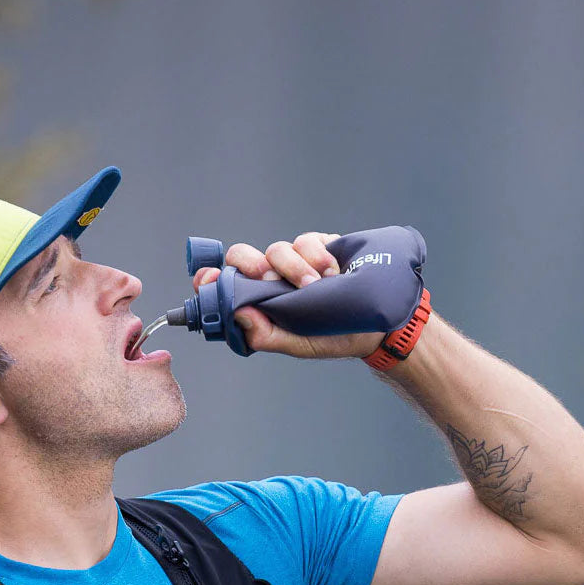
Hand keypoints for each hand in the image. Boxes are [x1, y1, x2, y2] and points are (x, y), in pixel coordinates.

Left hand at [193, 232, 381, 360]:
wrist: (375, 326)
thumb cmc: (331, 337)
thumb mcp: (296, 344)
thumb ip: (264, 334)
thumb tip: (237, 314)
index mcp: (258, 302)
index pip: (225, 284)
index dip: (211, 278)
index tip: (208, 279)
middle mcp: (271, 279)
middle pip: (242, 256)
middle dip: (250, 264)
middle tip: (266, 277)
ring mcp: (294, 261)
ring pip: (277, 249)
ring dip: (294, 267)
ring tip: (316, 286)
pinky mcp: (318, 247)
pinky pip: (306, 241)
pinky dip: (317, 256)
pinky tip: (332, 273)